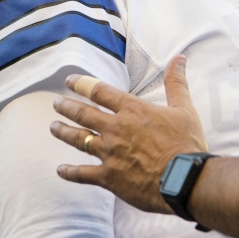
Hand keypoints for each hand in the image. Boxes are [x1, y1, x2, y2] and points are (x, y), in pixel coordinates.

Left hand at [49, 56, 207, 212]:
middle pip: (83, 114)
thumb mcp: (184, 108)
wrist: (183, 179)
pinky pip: (83, 174)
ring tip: (52, 128)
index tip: (70, 81)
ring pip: (79, 140)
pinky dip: (70, 172)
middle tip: (56, 103)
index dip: (82, 84)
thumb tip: (179, 58)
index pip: (100, 91)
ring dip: (64, 133)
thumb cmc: (186, 142)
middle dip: (67, 107)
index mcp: (132, 110)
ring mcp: (109, 154)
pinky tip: (60, 170)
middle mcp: (116, 129)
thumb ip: (176, 83)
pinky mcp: (108, 177)